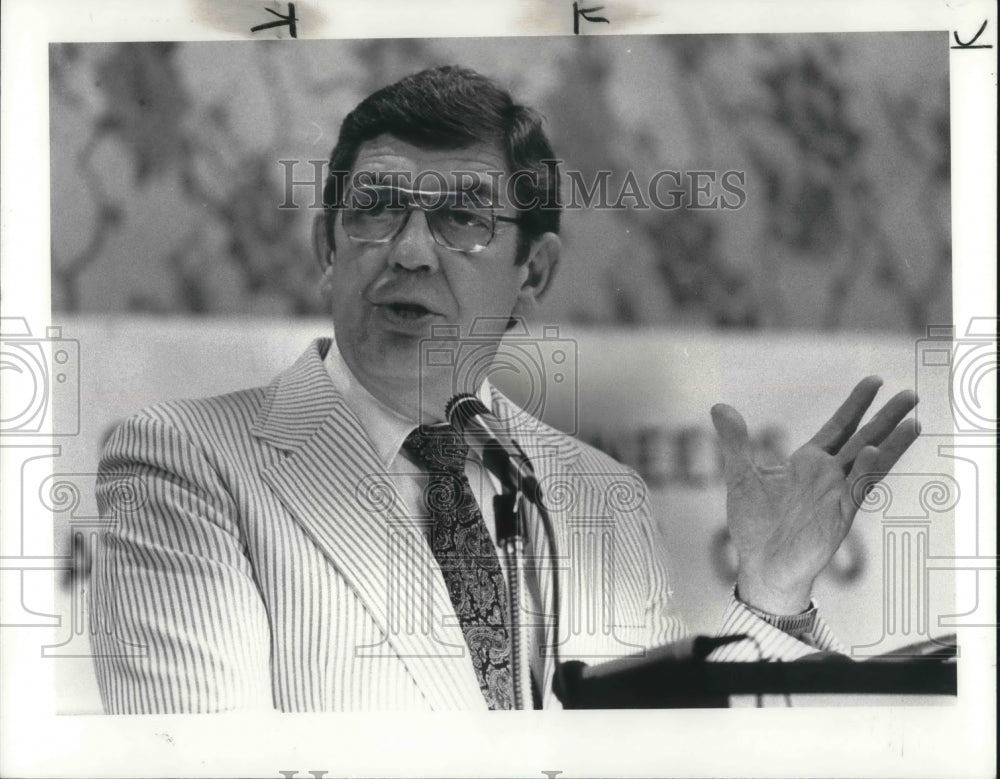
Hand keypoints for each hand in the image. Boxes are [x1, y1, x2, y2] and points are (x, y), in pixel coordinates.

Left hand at [711, 376, 919, 614]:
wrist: (760, 565)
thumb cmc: (754, 524)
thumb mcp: (741, 474)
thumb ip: (735, 441)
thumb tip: (719, 407)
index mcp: (808, 462)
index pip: (838, 426)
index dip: (856, 404)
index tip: (875, 380)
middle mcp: (828, 475)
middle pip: (863, 438)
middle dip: (886, 417)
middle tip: (911, 394)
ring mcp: (837, 495)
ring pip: (870, 463)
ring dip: (891, 443)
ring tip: (913, 422)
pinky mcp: (838, 517)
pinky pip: (854, 491)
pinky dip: (863, 471)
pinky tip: (872, 452)